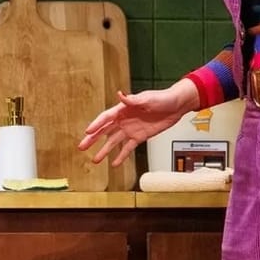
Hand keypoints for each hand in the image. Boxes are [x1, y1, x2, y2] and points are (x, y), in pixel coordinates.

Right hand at [79, 81, 199, 165]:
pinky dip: (121, 156)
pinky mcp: (139, 137)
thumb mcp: (148, 99)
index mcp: (124, 108)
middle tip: (82, 147)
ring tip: (95, 160)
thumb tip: (120, 95)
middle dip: (93, 139)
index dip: (96, 125)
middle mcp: (124, 120)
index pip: (106, 118)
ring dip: (104, 150)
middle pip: (105, 131)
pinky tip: (114, 163)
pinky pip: (127, 148)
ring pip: (113, 142)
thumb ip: (133, 100)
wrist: (177, 106)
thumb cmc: (163, 98)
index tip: (87, 132)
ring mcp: (131, 129)